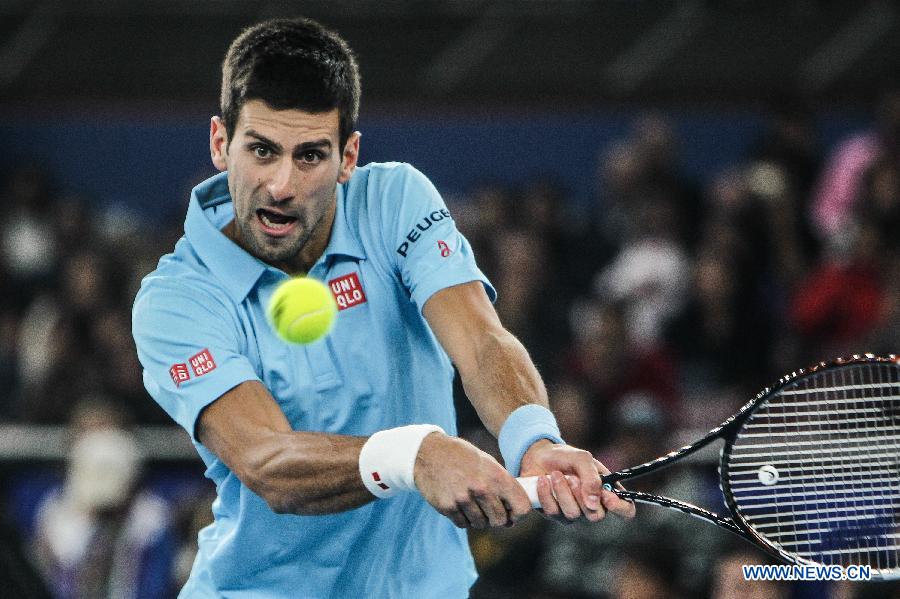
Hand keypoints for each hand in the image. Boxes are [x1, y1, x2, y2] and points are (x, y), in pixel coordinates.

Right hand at [414, 432, 532, 528]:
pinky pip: (463, 524)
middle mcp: (482, 487)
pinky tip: (459, 504)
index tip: (512, 515)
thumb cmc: (462, 457)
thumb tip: (514, 515)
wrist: (429, 452)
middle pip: (500, 521)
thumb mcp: (487, 463)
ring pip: (480, 524)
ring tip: (471, 503)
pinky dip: (463, 518)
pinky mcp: (447, 506)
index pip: (521, 507)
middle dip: (496, 519)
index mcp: (496, 475)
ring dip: (478, 518)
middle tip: (489, 511)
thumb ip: (502, 486)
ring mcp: (463, 498)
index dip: (519, 515)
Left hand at [520, 440, 635, 522]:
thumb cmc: (566, 457)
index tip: (607, 497)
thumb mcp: (582, 458)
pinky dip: (547, 494)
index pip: (626, 509)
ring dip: (562, 491)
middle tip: (572, 478)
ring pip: (573, 514)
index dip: (621, 508)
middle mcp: (593, 506)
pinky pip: (553, 512)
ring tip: (555, 474)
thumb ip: (592, 478)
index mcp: (607, 491)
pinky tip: (542, 481)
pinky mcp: (554, 515)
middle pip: (596, 516)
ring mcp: (573, 513)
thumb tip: (594, 502)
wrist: (538, 456)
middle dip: (581, 495)